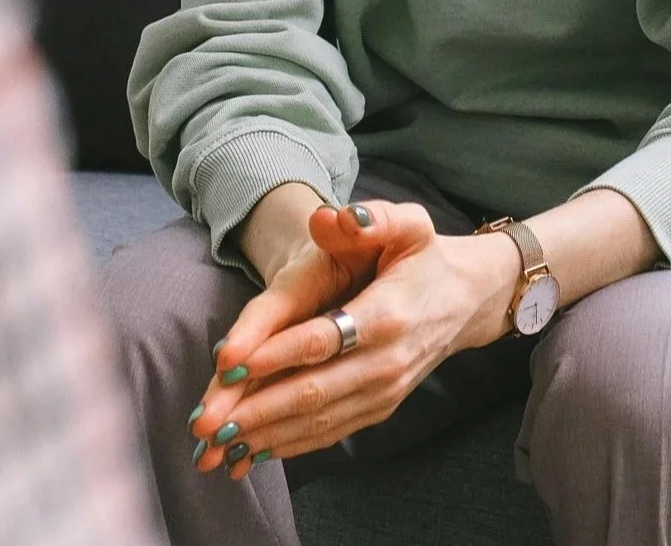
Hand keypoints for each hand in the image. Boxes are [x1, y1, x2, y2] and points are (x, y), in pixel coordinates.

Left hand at [189, 200, 518, 478]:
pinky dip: (289, 445)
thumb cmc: (425, 257)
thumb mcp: (409, 224)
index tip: (228, 366)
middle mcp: (388, 362)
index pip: (323, 339)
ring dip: (264, 436)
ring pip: (318, 420)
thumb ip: (374, 218)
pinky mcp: (378, 408)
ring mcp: (383, 391)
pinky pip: (330, 432)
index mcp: (388, 314)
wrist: (466, 300)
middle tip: (204, 424)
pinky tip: (251, 452)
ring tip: (214, 447)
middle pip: (314, 391)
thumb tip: (332, 218)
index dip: (275, 353)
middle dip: (256, 411)